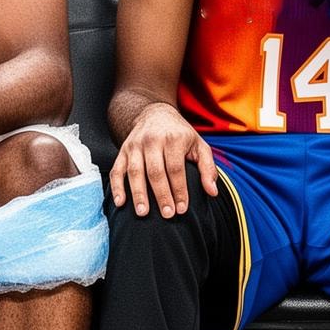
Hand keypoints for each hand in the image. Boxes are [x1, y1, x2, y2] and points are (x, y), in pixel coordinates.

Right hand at [108, 102, 215, 217]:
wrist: (155, 114)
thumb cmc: (180, 135)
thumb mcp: (199, 145)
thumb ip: (207, 168)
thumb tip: (212, 192)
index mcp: (173, 139)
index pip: (176, 169)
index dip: (179, 190)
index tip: (181, 209)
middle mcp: (152, 140)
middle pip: (156, 172)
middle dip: (161, 195)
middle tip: (167, 215)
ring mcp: (135, 146)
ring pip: (135, 172)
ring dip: (138, 194)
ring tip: (143, 213)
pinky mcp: (123, 151)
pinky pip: (117, 170)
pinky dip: (117, 187)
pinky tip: (120, 203)